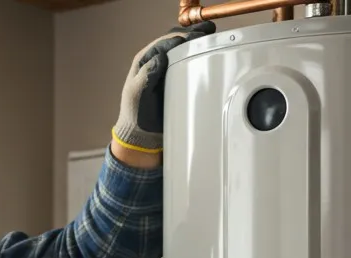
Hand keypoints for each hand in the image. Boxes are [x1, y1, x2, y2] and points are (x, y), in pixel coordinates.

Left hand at [112, 21, 216, 154]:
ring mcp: (168, 69)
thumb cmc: (137, 113)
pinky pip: (189, 63)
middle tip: (208, 31)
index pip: (163, 43)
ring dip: (197, 40)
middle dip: (191, 34)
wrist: (144, 133)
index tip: (194, 37)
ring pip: (183, 49)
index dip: (179, 38)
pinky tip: (211, 52)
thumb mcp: (137, 93)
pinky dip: (199, 55)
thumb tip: (160, 57)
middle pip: (175, 41)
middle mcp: (156, 61)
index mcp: (144, 60)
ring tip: (212, 34)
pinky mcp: (178, 79)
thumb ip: (147, 74)